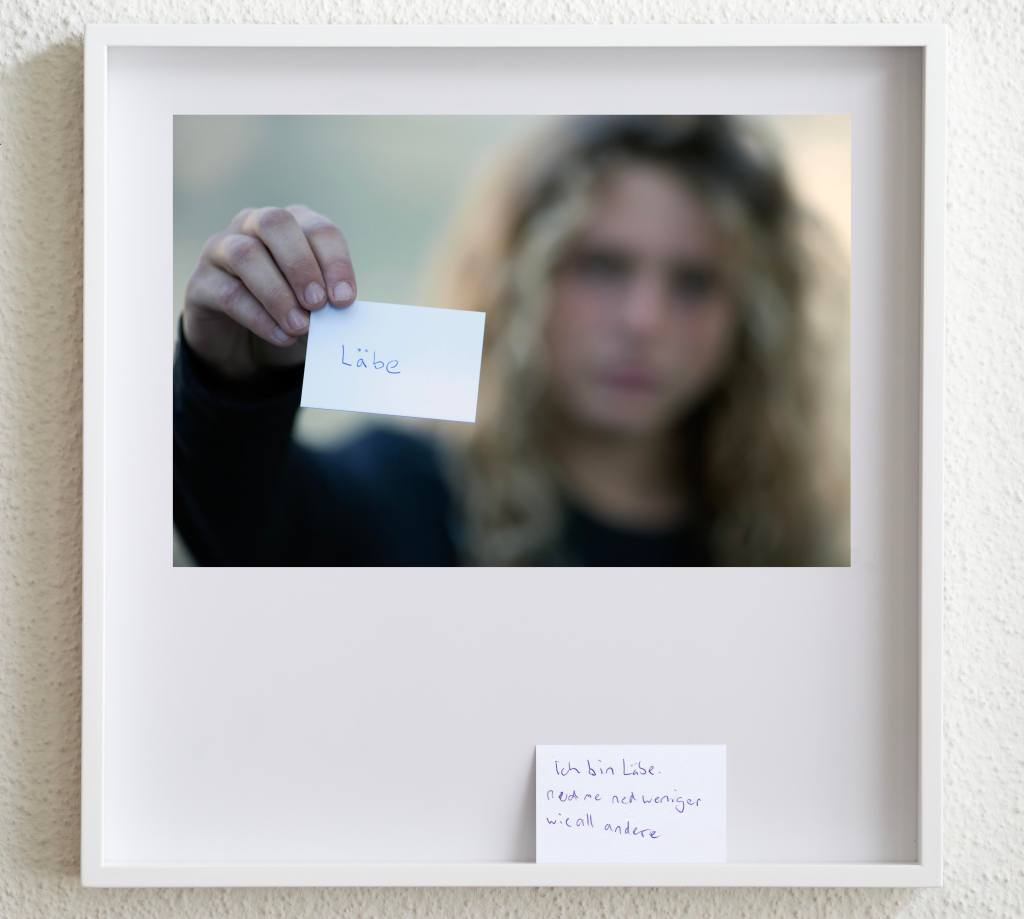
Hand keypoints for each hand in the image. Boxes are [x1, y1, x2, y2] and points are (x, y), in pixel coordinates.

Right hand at [181, 204, 357, 379]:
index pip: (318, 229)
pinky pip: (228, 293)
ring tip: (300, 326)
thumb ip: (327, 303)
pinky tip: (282, 336)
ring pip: (245, 254)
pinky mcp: (201, 283)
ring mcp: (222, 250)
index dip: (335, 262)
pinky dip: (260, 317)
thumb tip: (340, 311)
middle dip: (301, 265)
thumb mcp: (314, 307)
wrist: (243, 342)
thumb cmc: (289, 313)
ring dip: (277, 293)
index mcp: (293, 226)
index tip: (345, 299)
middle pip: (275, 224)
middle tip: (319, 303)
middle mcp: (254, 226)